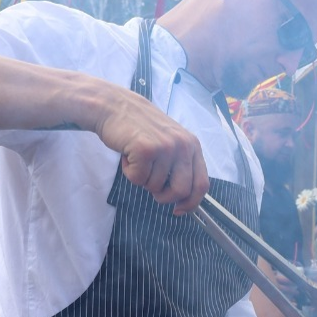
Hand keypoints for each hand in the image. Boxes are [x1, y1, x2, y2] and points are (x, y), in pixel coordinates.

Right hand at [92, 88, 208, 213]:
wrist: (115, 107)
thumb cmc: (140, 128)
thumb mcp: (170, 142)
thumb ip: (180, 165)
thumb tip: (184, 198)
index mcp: (192, 146)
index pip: (201, 184)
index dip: (191, 203)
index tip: (179, 210)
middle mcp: (183, 146)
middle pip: (181, 191)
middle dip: (164, 197)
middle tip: (151, 186)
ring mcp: (165, 147)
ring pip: (155, 186)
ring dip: (141, 178)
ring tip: (136, 158)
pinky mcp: (146, 149)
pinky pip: (137, 179)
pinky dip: (129, 172)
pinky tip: (128, 155)